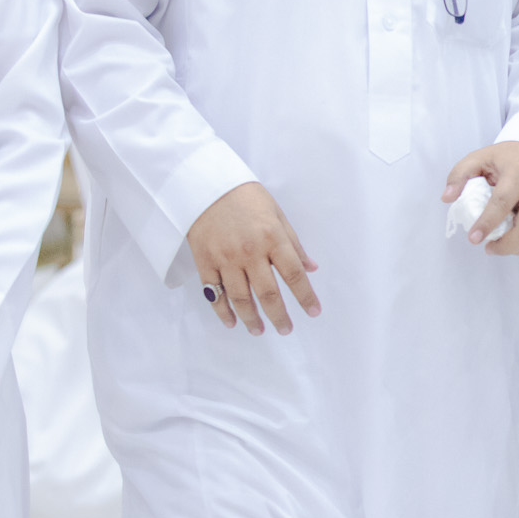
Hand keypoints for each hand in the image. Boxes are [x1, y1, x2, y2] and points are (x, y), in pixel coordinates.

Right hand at [188, 182, 319, 335]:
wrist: (205, 186)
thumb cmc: (246, 197)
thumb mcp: (277, 214)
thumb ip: (293, 244)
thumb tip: (311, 268)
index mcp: (272, 238)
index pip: (294, 274)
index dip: (305, 296)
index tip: (314, 312)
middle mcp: (250, 252)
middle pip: (268, 292)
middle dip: (279, 315)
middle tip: (286, 330)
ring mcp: (225, 259)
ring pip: (241, 298)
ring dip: (252, 319)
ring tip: (260, 331)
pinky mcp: (204, 262)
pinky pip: (215, 293)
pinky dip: (223, 311)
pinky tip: (232, 322)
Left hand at [442, 142, 518, 255]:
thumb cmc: (512, 157)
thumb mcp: (483, 157)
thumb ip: (461, 174)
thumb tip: (447, 198)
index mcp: (517, 175)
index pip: (502, 203)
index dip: (486, 223)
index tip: (473, 239)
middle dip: (506, 245)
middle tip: (488, 248)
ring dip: (517, 249)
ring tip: (500, 246)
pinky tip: (517, 243)